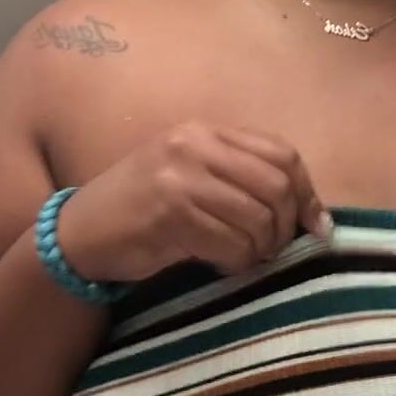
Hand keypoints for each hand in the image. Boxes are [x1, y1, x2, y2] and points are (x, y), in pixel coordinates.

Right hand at [54, 123, 329, 282]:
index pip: (283, 154)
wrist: (79, 233)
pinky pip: (231, 244)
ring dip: (259, 249)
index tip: (316, 225)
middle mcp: (193, 146)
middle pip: (276, 187)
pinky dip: (235, 262)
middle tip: (272, 249)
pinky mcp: (170, 214)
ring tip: (242, 256)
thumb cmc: (145, 209)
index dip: (307, 193)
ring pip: (257, 219)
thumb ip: (244, 180)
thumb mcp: (193, 176)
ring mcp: (179, 177)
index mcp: (205, 131)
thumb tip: (314, 214)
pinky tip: (219, 264)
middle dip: (285, 226)